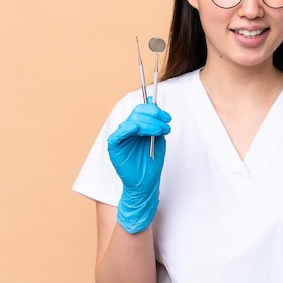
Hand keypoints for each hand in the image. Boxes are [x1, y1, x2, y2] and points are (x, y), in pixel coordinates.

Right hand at [107, 97, 170, 232]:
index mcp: (137, 125)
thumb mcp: (158, 138)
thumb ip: (156, 121)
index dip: (155, 110)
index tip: (167, 118)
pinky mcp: (114, 147)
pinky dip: (126, 129)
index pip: (142, 110)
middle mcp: (128, 129)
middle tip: (166, 125)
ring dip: (149, 124)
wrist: (146, 182)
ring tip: (160, 131)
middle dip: (154, 117)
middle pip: (137, 113)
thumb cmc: (151, 162)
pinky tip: (135, 128)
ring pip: (132, 122)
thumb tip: (153, 100)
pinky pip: (117, 135)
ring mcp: (121, 137)